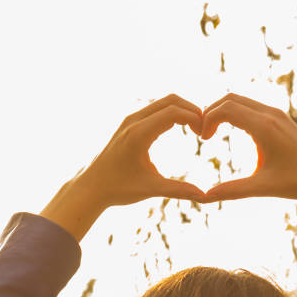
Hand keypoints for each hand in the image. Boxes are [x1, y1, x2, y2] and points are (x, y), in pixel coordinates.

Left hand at [81, 94, 205, 206]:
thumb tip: (205, 196)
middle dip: (192, 110)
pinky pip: (155, 109)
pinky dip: (172, 113)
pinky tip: (181, 129)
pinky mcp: (129, 124)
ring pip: (163, 102)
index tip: (205, 134)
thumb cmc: (118, 189)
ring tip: (196, 129)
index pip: (174, 112)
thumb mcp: (151, 189)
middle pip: (171, 100)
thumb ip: (178, 190)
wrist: (91, 187)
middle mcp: (134, 121)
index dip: (195, 118)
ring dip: (182, 110)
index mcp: (139, 134)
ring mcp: (130, 120)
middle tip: (205, 128)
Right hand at [201, 93, 296, 208]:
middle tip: (202, 133)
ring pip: (242, 100)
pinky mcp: (281, 118)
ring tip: (212, 132)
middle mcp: (270, 114)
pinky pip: (252, 107)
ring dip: (224, 111)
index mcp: (264, 127)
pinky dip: (236, 113)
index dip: (207, 120)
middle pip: (231, 99)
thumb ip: (232, 190)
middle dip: (211, 112)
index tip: (202, 139)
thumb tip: (204, 198)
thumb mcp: (262, 187)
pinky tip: (232, 131)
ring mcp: (277, 114)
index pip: (226, 109)